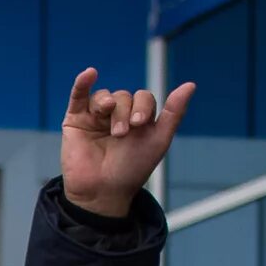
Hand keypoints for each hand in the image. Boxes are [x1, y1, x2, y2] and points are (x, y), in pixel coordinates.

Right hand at [60, 67, 195, 219]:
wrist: (102, 192)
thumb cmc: (131, 170)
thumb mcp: (158, 140)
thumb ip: (174, 113)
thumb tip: (190, 84)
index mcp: (137, 118)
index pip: (143, 97)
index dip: (143, 106)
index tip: (139, 125)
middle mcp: (117, 115)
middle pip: (125, 96)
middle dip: (125, 112)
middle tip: (122, 134)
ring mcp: (95, 117)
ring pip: (105, 96)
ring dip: (109, 106)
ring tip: (109, 128)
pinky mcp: (75, 120)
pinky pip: (78, 96)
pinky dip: (82, 83)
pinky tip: (89, 73)